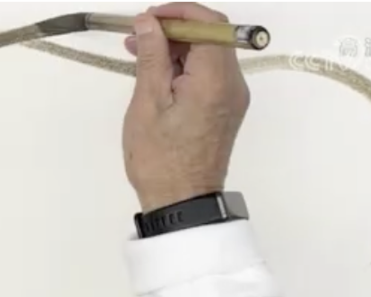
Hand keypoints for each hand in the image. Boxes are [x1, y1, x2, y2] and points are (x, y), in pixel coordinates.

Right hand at [122, 2, 249, 211]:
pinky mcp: (225, 109)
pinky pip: (209, 74)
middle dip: (174, 29)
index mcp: (215, 80)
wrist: (181, 202)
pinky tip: (157, 75)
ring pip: (209, 54)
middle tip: (138, 37)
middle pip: (211, 36)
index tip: (148, 18)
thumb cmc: (160, 160)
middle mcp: (233, 85)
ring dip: (177, 48)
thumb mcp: (148, 103)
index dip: (178, 13)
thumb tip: (149, 22)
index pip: (209, 23)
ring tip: (140, 55)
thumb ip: (152, 56)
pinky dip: (185, 66)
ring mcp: (232, 98)